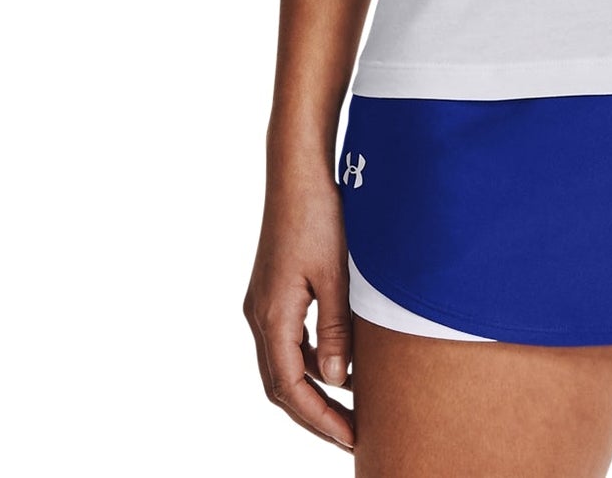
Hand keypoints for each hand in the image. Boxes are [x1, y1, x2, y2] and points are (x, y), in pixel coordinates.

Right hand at [243, 162, 356, 452]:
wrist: (297, 172)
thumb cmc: (319, 216)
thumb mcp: (335, 276)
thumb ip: (337, 330)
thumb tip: (338, 382)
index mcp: (272, 317)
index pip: (291, 389)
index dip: (320, 419)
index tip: (350, 439)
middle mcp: (259, 316)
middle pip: (281, 386)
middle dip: (314, 416)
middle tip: (351, 436)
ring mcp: (262, 304)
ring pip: (282, 365)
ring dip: (311, 391)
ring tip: (347, 411)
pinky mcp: (272, 291)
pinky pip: (287, 342)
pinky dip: (309, 362)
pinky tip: (337, 366)